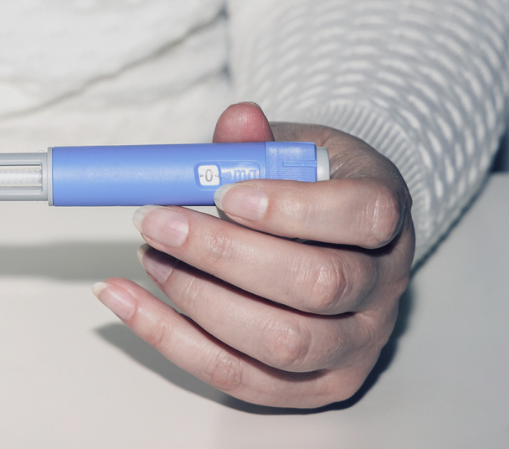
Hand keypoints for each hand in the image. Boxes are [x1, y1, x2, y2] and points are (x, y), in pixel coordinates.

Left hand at [93, 102, 413, 407]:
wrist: (320, 234)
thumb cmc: (303, 186)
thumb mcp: (289, 148)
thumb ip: (260, 141)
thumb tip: (238, 121)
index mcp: (385, 216)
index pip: (364, 217)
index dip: (292, 208)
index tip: (222, 191)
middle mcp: (382, 289)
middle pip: (317, 285)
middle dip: (223, 254)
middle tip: (156, 222)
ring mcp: (353, 345)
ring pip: (281, 342)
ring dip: (197, 299)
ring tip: (147, 256)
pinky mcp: (312, 388)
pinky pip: (236, 375)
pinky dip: (169, 337)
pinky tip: (123, 297)